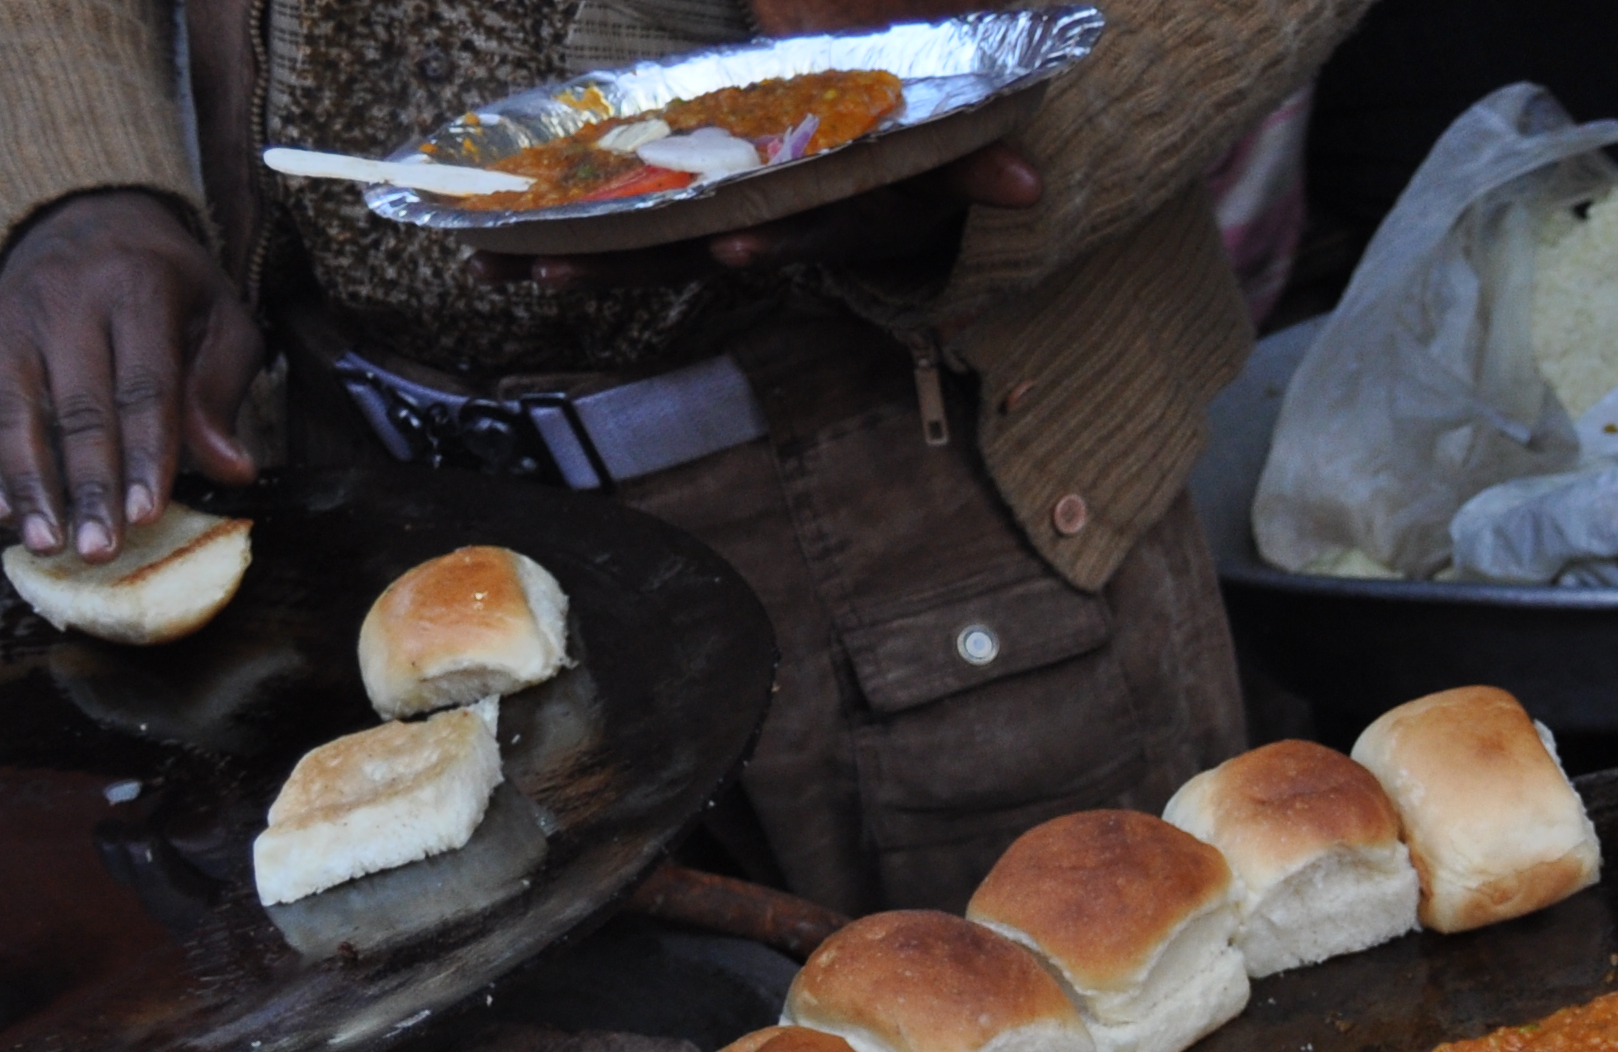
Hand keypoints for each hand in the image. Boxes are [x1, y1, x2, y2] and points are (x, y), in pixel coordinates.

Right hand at [0, 191, 260, 559]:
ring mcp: (13, 312)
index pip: (144, 387)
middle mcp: (66, 299)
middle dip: (87, 484)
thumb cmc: (169, 280)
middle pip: (78, 406)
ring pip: (15, 406)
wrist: (87, 210)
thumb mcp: (221, 317)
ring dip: (27, 481)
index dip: (144, 454)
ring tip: (41, 541)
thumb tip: (232, 469)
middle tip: (97, 549)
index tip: (146, 514)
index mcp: (137, 290)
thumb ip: (220, 391)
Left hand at [487, 137, 1040, 294]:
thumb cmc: (927, 143)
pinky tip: (504, 258)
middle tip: (552, 265)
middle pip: (712, 251)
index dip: (779, 242)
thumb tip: (1031, 189)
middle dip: (631, 261)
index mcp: (854, 210)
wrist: (923, 157)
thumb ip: (974, 155)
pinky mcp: (715, 220)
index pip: (818, 229)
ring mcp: (750, 228)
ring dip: (589, 261)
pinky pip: (646, 240)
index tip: (734, 252)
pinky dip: (581, 246)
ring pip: (666, 252)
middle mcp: (797, 230)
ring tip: (511, 265)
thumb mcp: (955, 138)